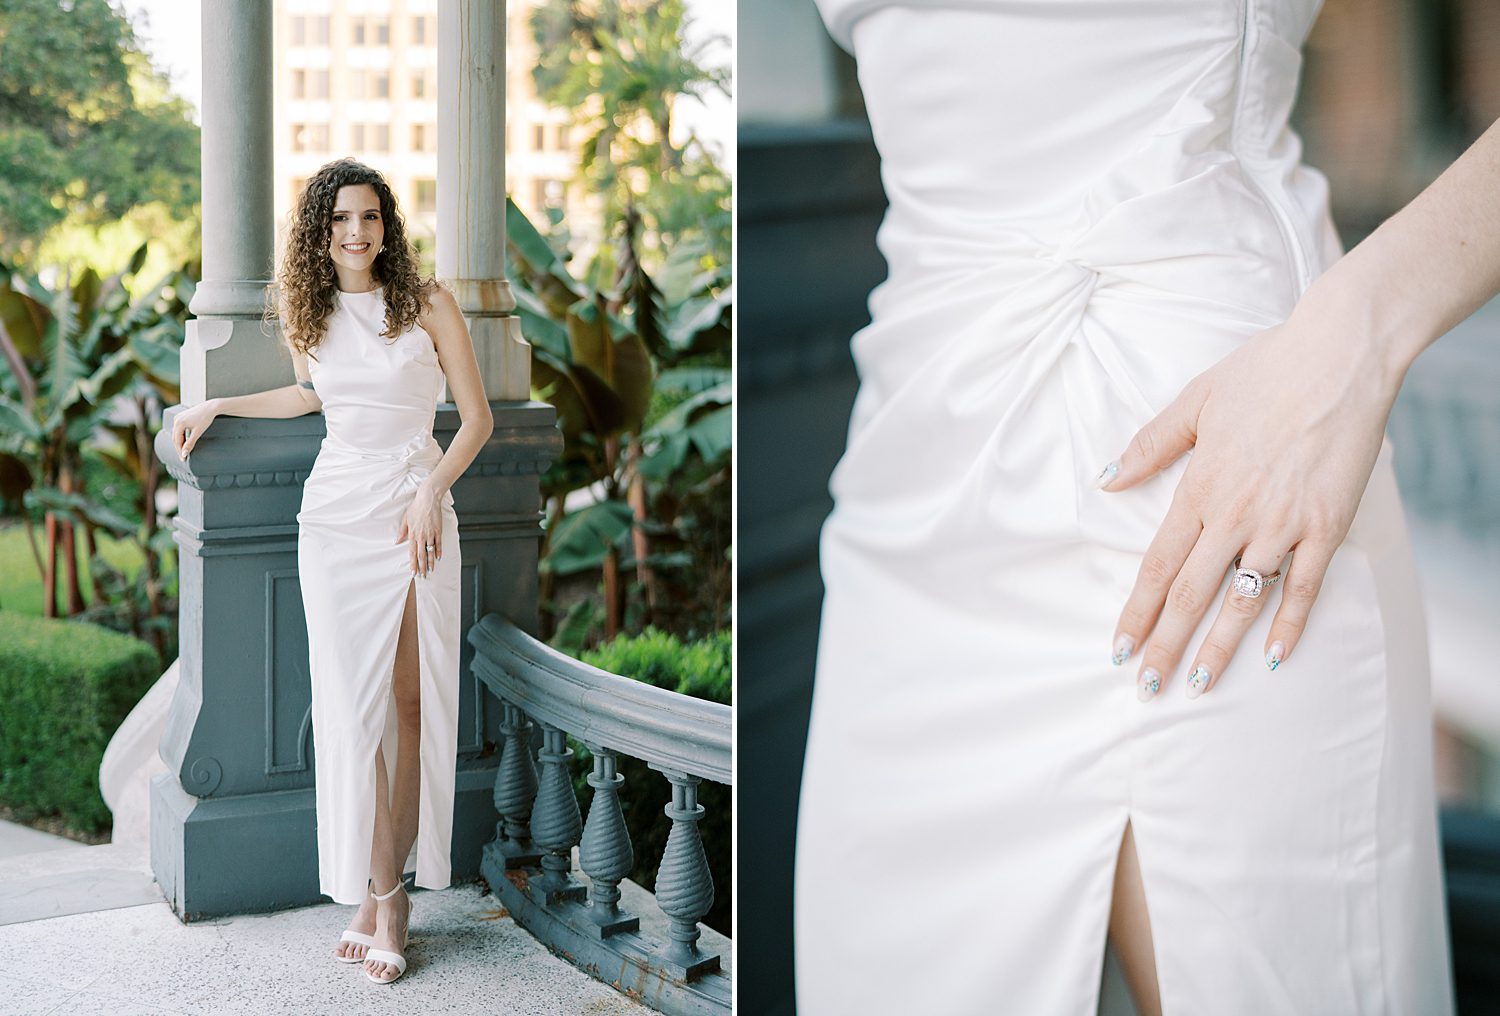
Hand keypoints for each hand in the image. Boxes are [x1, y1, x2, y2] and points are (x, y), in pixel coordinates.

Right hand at [172, 401, 219, 459]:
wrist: (210, 407)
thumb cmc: (205, 419)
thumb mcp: (198, 432)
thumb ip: (190, 443)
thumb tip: (184, 454)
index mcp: (179, 423)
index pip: (177, 441)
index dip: (180, 451)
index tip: (184, 459)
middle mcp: (176, 419)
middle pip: (175, 438)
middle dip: (179, 448)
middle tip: (183, 458)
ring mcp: (177, 417)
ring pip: (176, 433)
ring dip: (179, 443)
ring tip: (184, 451)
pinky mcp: (181, 416)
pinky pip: (178, 429)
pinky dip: (181, 436)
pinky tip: (184, 442)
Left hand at [396, 486, 442, 576]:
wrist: (427, 499)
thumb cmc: (416, 508)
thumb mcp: (406, 519)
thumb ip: (402, 532)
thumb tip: (397, 541)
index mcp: (412, 534)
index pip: (412, 553)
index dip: (413, 564)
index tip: (413, 572)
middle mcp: (421, 536)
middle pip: (421, 555)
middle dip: (421, 567)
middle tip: (422, 576)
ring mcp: (430, 534)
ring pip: (430, 551)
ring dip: (430, 562)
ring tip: (430, 570)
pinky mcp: (438, 530)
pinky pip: (438, 544)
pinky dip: (438, 552)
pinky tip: (438, 558)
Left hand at [1096, 301, 1400, 700]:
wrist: (1340, 355)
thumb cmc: (1264, 372)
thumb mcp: (1193, 402)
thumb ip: (1149, 447)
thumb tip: (1107, 479)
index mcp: (1199, 489)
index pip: (1157, 566)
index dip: (1137, 612)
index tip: (1120, 647)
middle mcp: (1235, 515)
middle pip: (1190, 595)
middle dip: (1165, 645)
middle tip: (1146, 688)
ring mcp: (1283, 524)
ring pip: (1243, 600)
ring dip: (1219, 646)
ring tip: (1199, 683)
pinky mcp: (1327, 525)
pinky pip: (1304, 587)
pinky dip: (1288, 625)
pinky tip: (1273, 658)